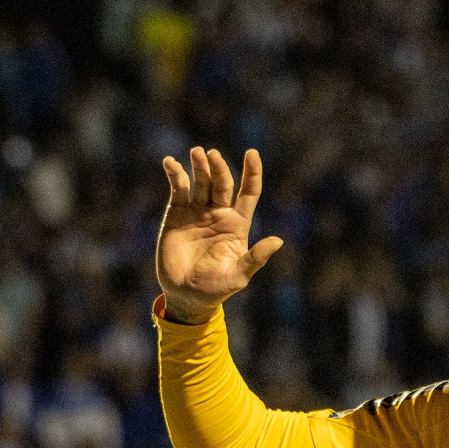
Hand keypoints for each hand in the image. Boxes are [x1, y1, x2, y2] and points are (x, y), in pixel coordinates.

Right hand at [156, 147, 283, 324]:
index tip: (252, 153)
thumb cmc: (216, 288)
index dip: (252, 173)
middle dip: (219, 168)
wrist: (185, 295)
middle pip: (222, 183)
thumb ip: (256, 258)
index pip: (249, 192)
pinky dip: (175, 174)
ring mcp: (198, 211)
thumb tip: (278, 241)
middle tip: (212, 155)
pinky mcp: (177, 213)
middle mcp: (219, 213)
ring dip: (199, 166)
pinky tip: (170, 163)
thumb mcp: (239, 276)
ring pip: (201, 182)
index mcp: (238, 224)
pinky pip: (178, 189)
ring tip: (197, 153)